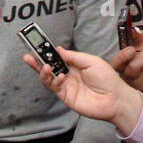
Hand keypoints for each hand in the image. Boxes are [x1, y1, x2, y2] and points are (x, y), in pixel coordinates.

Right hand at [22, 45, 142, 130]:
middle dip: (37, 61)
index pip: (57, 56)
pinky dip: (53, 81)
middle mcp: (68, 74)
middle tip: (28, 55)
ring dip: (43, 71)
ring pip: (48, 78)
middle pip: (49, 67)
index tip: (37, 44)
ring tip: (44, 66)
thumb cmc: (107, 79)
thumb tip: (59, 50)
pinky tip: (60, 77)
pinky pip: (54, 88)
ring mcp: (66, 86)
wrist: (115, 98)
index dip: (47, 51)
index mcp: (75, 64)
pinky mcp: (66, 96)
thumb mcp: (91, 61)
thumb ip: (73, 56)